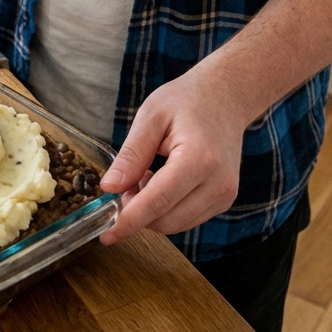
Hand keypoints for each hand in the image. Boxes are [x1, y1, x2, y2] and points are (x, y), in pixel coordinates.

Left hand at [98, 65, 247, 243]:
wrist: (226, 96)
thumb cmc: (187, 100)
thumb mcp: (150, 116)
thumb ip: (131, 155)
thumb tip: (109, 188)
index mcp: (198, 160)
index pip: (157, 202)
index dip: (129, 221)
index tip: (106, 235)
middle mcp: (217, 184)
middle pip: (167, 220)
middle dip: (138, 212)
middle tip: (123, 184)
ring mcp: (225, 195)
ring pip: (177, 224)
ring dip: (153, 212)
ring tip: (144, 177)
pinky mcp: (225, 199)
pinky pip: (189, 218)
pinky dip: (168, 209)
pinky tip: (161, 182)